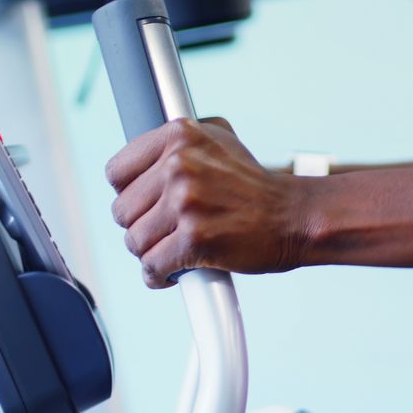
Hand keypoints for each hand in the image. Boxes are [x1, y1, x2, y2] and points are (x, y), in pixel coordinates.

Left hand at [105, 117, 307, 288]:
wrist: (295, 216)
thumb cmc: (256, 187)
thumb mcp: (217, 141)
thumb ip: (177, 144)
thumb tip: (140, 157)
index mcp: (179, 136)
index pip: (117, 172)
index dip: (131, 194)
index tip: (148, 204)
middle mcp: (179, 164)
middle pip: (122, 211)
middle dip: (143, 227)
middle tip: (168, 231)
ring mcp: (186, 203)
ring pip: (135, 241)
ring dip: (152, 253)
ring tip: (175, 249)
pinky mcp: (195, 239)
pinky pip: (152, 266)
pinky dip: (160, 276)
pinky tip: (175, 272)